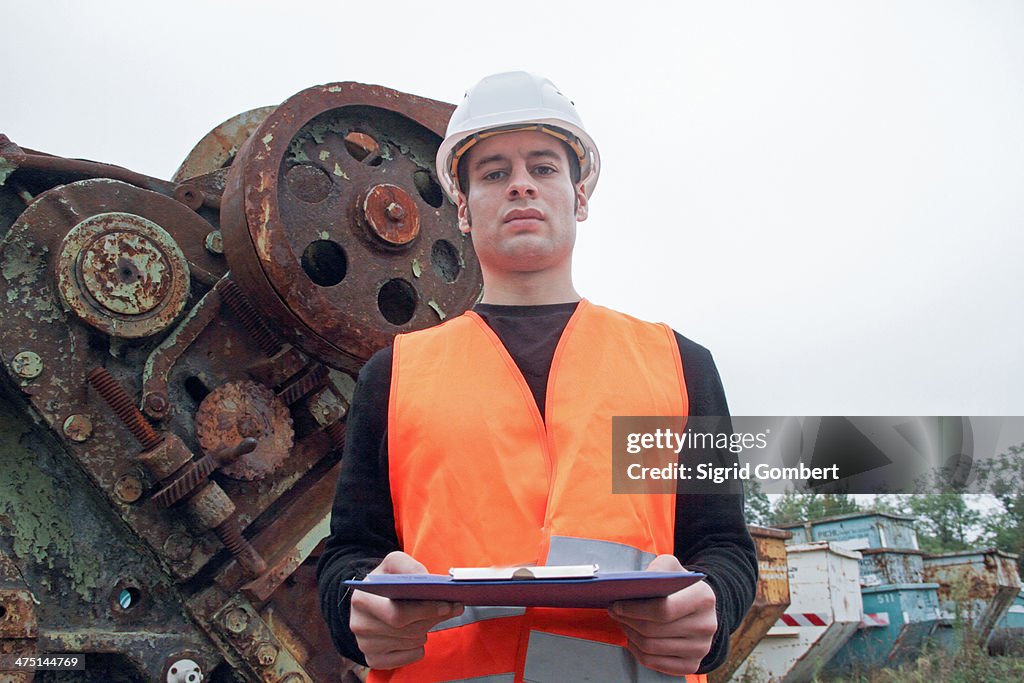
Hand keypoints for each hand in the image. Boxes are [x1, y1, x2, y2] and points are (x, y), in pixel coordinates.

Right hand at [350, 551, 463, 668]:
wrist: (369, 600)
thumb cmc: (385, 581)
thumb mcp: (393, 564)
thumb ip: (409, 566)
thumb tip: (426, 579)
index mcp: (362, 600)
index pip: (398, 614)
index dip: (426, 610)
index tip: (447, 605)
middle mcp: (359, 625)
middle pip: (407, 630)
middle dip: (432, 618)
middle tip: (452, 608)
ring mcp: (365, 645)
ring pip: (410, 643)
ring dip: (426, 630)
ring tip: (430, 617)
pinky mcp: (374, 659)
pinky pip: (408, 658)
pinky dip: (417, 647)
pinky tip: (416, 633)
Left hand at [608, 554, 717, 674]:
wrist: (700, 607)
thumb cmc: (680, 586)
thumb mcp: (671, 567)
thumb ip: (655, 569)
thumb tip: (633, 584)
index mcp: (703, 598)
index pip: (662, 610)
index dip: (634, 609)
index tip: (617, 604)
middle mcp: (706, 625)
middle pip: (653, 631)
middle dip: (627, 621)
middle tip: (615, 612)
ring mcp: (701, 648)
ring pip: (651, 648)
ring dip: (630, 635)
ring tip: (623, 622)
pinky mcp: (692, 664)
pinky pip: (654, 663)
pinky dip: (638, 651)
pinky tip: (634, 638)